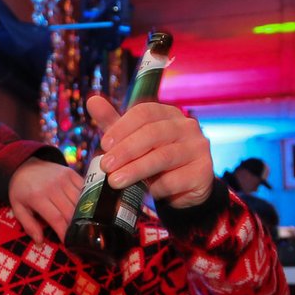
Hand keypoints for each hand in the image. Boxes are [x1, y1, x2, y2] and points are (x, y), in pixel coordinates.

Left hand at [7, 159, 83, 241]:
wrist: (24, 164)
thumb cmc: (20, 190)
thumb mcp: (18, 208)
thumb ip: (29, 225)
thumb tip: (40, 242)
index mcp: (37, 197)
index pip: (57, 218)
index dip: (65, 232)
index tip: (69, 243)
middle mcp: (52, 187)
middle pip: (71, 211)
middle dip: (75, 227)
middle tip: (78, 237)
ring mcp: (63, 178)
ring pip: (80, 201)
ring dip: (83, 214)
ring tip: (83, 225)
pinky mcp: (70, 173)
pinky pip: (84, 189)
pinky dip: (86, 200)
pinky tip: (86, 209)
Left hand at [87, 94, 213, 207]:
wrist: (184, 187)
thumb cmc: (153, 158)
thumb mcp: (131, 140)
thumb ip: (113, 123)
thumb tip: (91, 101)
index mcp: (168, 114)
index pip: (144, 112)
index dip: (122, 127)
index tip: (104, 144)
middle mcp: (186, 127)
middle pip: (153, 133)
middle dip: (126, 150)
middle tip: (105, 166)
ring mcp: (198, 148)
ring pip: (164, 156)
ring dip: (136, 170)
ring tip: (115, 181)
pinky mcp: (203, 171)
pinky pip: (176, 179)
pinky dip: (156, 187)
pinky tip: (144, 193)